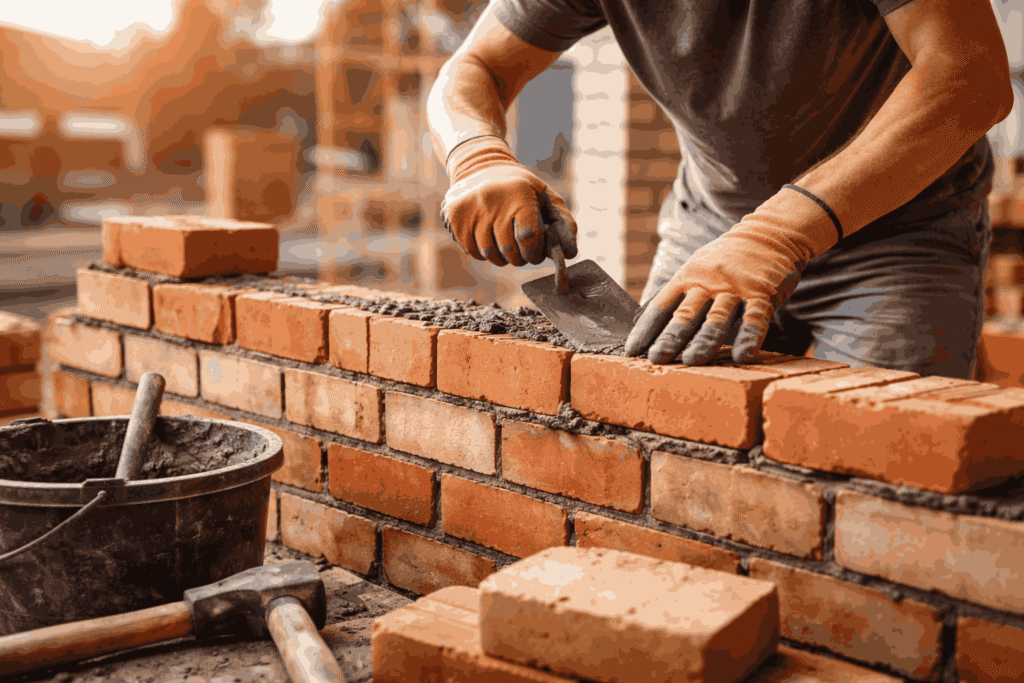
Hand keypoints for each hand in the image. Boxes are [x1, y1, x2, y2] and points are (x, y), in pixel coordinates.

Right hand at [440, 136, 576, 266]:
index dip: (533, 252)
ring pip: (490, 254)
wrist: (480, 167)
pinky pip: (472, 251)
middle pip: (509, 250)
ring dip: (501, 258)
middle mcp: (492, 199)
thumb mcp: (544, 196)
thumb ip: (563, 223)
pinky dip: (484, 253)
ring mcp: (471, 209)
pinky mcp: (455, 217)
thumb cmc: (520, 188)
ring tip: (505, 244)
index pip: (528, 238)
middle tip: (521, 251)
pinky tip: (489, 239)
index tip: (534, 251)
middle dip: (519, 258)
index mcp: (519, 194)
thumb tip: (571, 253)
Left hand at [624, 188, 839, 364]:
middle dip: (669, 337)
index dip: (646, 328)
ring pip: (717, 317)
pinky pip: (755, 317)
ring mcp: (735, 288)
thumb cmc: (724, 260)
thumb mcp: (694, 269)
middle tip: (656, 359)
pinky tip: (742, 356)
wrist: (769, 234)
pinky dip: (749, 336)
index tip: (633, 350)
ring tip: (691, 361)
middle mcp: (708, 283)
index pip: (661, 305)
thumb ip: (674, 294)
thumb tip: (642, 319)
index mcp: (687, 278)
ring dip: (703, 340)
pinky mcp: (763, 292)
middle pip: (685, 313)